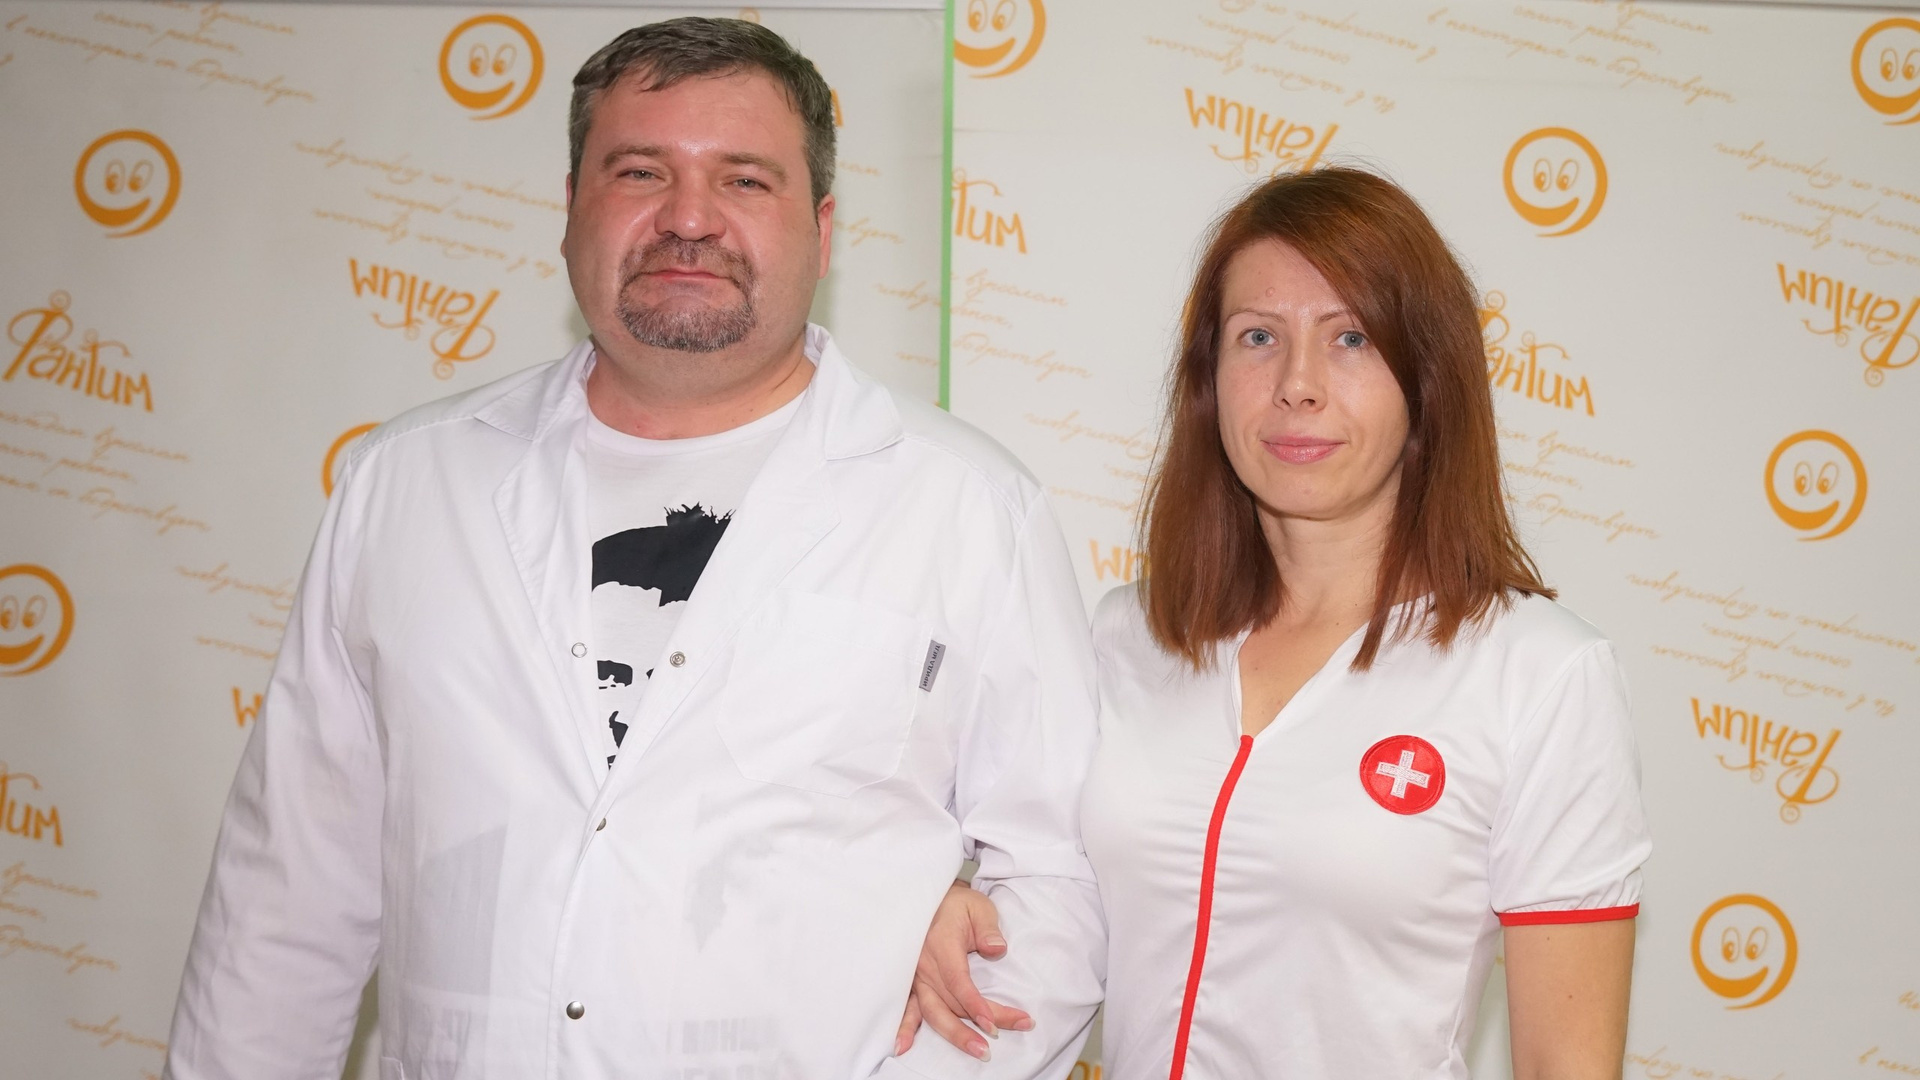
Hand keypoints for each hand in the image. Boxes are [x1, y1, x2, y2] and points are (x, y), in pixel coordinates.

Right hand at [893, 879, 1031, 1059]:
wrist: (931, 899)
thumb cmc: (958, 905)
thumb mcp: (979, 908)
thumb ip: (988, 929)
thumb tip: (996, 949)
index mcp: (941, 943)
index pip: (958, 980)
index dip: (975, 1004)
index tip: (993, 1023)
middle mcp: (924, 963)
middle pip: (950, 1001)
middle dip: (974, 1025)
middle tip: (996, 1043)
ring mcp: (915, 975)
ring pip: (932, 1010)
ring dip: (953, 1034)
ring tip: (975, 1051)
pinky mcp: (911, 982)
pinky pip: (908, 1007)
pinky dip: (905, 1027)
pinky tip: (901, 1046)